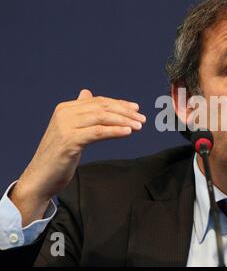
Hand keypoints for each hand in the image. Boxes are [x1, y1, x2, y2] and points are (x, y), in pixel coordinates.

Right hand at [10, 89, 145, 225]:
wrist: (40, 177)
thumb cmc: (58, 155)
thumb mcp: (69, 129)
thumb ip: (79, 112)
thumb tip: (86, 93)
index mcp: (66, 108)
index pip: (98, 101)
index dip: (119, 104)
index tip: (136, 109)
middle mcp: (65, 113)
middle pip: (102, 107)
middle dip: (125, 112)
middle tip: (141, 118)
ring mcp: (66, 126)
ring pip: (101, 118)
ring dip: (124, 121)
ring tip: (138, 126)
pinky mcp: (69, 141)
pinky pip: (97, 132)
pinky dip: (114, 131)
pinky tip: (127, 132)